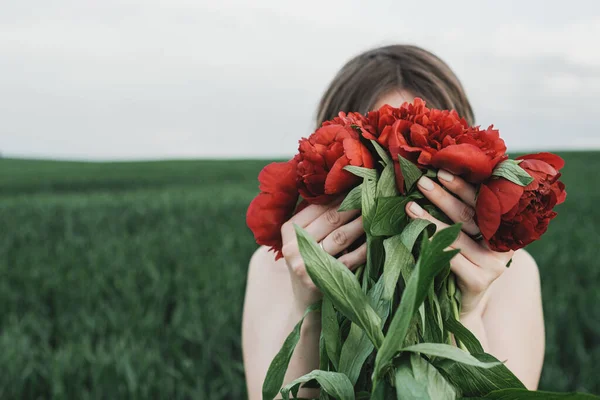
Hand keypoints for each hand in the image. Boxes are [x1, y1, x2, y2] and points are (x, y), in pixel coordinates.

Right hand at [281, 200, 366, 309]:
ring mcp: (305, 264)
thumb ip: (316, 219)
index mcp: (288, 231)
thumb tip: (343, 191)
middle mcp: (292, 247)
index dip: (339, 196)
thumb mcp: (302, 240)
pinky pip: (349, 259)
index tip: (356, 188)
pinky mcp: (320, 280)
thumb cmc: (308, 263)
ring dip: (361, 224)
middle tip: (371, 197)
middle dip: (353, 207)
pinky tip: (374, 241)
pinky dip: (363, 249)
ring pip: (340, 237)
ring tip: (374, 214)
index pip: (317, 207)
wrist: (304, 302)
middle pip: (330, 220)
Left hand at [405, 170, 512, 317]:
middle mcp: (504, 244)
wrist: (461, 304)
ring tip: (408, 206)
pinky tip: (416, 233)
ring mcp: (493, 264)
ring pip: (456, 234)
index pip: (484, 199)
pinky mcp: (480, 281)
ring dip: (430, 218)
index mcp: (504, 226)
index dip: (462, 184)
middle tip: (422, 182)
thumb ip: (464, 209)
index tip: (441, 170)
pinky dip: (431, 243)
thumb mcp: (466, 233)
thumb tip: (436, 173)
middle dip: (443, 195)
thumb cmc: (460, 260)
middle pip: (469, 214)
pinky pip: (450, 256)